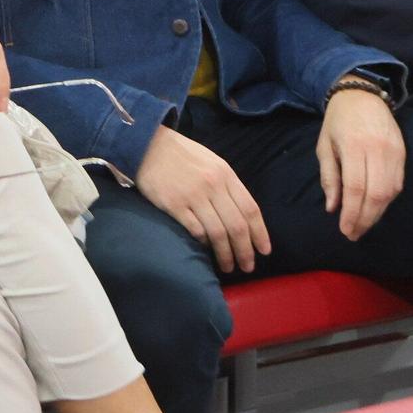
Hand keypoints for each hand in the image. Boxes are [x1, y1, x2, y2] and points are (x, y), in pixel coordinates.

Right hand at [136, 126, 270, 272]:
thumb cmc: (183, 155)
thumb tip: (241, 215)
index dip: (260, 233)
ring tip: (227, 266)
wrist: (148, 145)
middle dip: (245, 250)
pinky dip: (203, 243)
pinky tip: (205, 249)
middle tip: (247, 266)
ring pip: (217, 233)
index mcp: (225, 174)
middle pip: (236, 225)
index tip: (264, 251)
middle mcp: (213, 185)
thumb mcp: (212, 162)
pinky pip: (195, 229)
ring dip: (225, 254)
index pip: (250, 209)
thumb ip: (227, 186)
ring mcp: (193, 196)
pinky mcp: (174, 204)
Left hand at [316, 90, 405, 239]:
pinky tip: (375, 209)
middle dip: (366, 219)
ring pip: (390, 192)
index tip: (345, 230)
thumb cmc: (337, 121)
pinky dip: (387, 200)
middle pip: (376, 194)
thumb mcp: (324, 146)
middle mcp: (378, 150)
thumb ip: (329, 177)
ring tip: (363, 226)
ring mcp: (394, 151)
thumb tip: (333, 208)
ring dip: (377, 213)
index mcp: (354, 147)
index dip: (352, 213)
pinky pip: (398, 183)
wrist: (362, 95)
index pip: (356, 188)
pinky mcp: (403, 153)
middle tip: (354, 234)